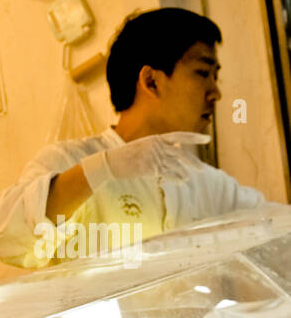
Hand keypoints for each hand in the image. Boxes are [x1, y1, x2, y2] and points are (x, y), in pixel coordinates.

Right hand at [80, 132, 209, 188]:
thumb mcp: (145, 146)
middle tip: (202, 168)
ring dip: (183, 172)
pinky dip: (176, 177)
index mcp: (156, 138)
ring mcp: (153, 157)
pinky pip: (167, 173)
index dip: (195, 137)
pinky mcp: (149, 168)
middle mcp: (157, 146)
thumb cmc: (127, 155)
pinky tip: (182, 181)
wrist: (110, 162)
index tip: (207, 139)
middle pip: (181, 153)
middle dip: (193, 162)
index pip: (180, 136)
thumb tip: (180, 147)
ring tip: (188, 178)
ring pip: (175, 165)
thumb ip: (163, 145)